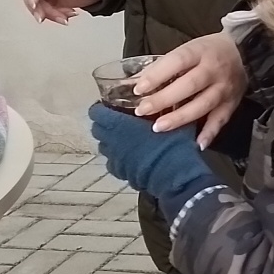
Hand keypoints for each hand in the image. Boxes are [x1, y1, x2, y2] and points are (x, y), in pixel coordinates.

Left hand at [88, 103, 216, 216]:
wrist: (175, 174)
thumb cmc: (173, 146)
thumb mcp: (172, 117)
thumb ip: (163, 108)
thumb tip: (165, 99)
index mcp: (120, 124)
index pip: (98, 113)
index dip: (102, 108)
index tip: (109, 106)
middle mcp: (113, 142)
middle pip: (98, 130)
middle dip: (105, 125)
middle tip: (118, 120)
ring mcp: (116, 159)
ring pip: (105, 147)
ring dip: (112, 142)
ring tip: (126, 139)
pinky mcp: (122, 174)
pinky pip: (114, 163)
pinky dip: (119, 158)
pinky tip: (131, 157)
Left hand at [134, 34, 246, 145]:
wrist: (244, 53)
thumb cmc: (209, 51)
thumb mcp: (189, 49)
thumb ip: (167, 66)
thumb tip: (138, 83)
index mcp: (200, 52)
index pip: (178, 61)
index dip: (158, 75)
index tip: (139, 88)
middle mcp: (214, 70)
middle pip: (189, 85)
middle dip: (164, 99)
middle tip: (143, 110)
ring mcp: (224, 88)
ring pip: (203, 105)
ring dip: (180, 117)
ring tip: (159, 127)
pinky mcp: (232, 103)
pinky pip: (220, 120)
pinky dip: (209, 133)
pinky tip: (197, 143)